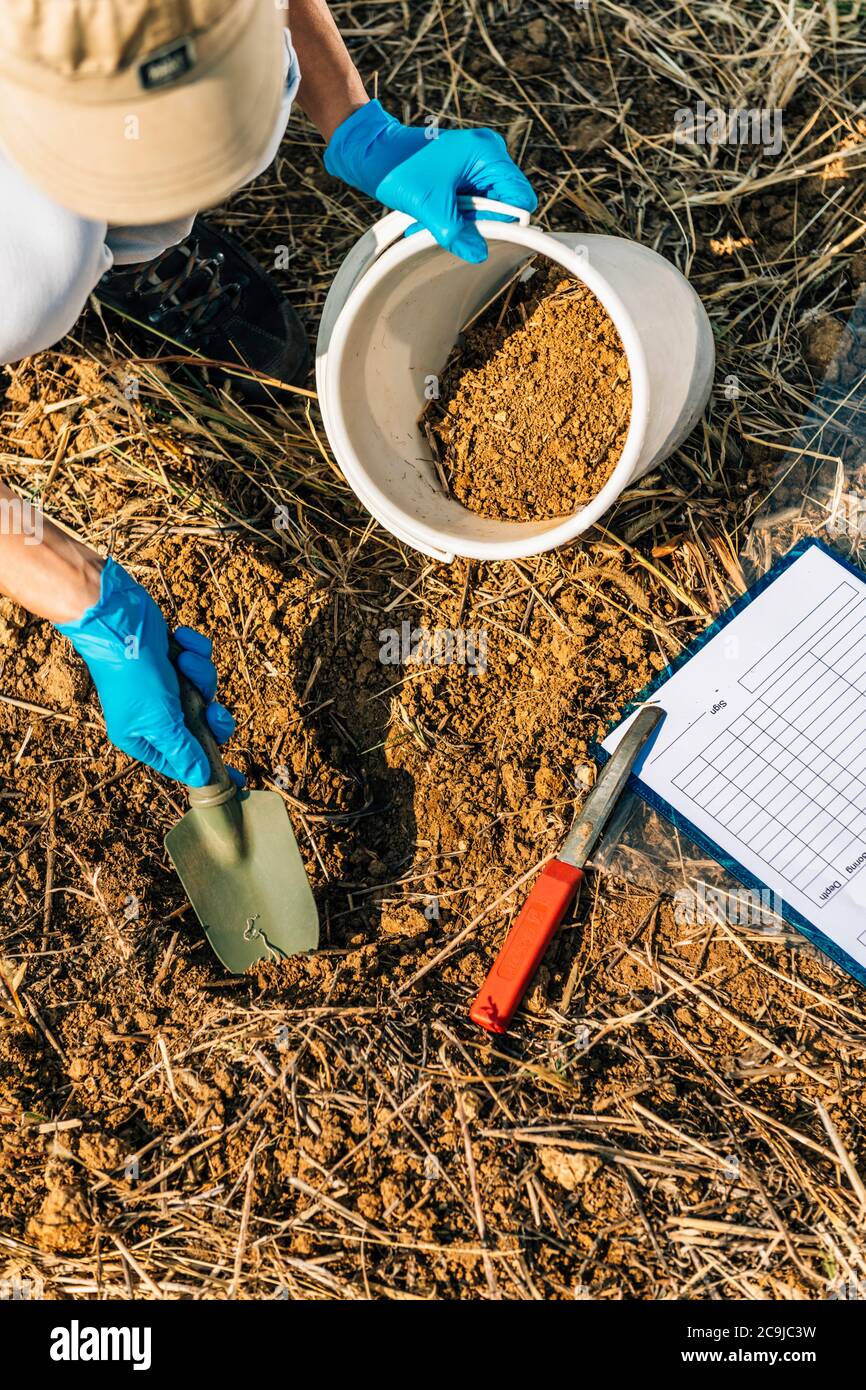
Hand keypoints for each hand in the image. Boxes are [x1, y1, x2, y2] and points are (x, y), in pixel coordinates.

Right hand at [56, 559, 241, 786]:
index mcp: (141, 736)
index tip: (238, 779)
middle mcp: (152, 714)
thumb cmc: (134, 674)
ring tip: (184, 662)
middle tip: (213, 710)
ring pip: (205, 691)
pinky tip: (180, 643)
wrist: (117, 618)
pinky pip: (199, 661)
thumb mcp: (160, 720)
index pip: (182, 762)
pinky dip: (194, 651)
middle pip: (202, 728)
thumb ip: (184, 750)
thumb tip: (201, 778)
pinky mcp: (173, 658)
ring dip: (200, 675)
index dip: (208, 768)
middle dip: (212, 716)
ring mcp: (164, 685)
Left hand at [324, 99, 536, 261]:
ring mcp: (475, 166)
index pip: (519, 198)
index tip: (482, 235)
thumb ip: (456, 232)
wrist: (372, 151)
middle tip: (449, 227)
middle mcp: (487, 156)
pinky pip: (469, 206)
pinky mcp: (463, 175)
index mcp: (486, 153)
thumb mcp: (429, 205)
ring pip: (484, 210)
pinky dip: (452, 217)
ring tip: (432, 222)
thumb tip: (479, 253)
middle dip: (477, 224)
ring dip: (461, 224)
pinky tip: (431, 218)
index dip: (505, 222)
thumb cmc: (398, 166)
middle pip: (502, 206)